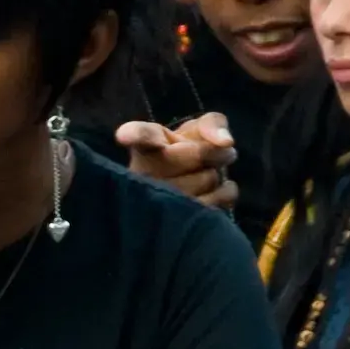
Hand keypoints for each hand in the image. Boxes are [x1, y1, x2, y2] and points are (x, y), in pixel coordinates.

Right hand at [115, 112, 237, 208]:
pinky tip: (210, 193)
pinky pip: (217, 199)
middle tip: (213, 154)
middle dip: (215, 152)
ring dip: (217, 175)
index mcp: (145, 146)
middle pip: (198, 153)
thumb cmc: (186, 155)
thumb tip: (225, 142)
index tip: (124, 136)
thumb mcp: (197, 131)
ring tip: (204, 176)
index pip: (139, 138)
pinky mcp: (175, 224)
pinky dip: (225, 193)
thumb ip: (212, 124)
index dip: (132, 136)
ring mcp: (157, 202)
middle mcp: (144, 174)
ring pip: (208, 179)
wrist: (183, 191)